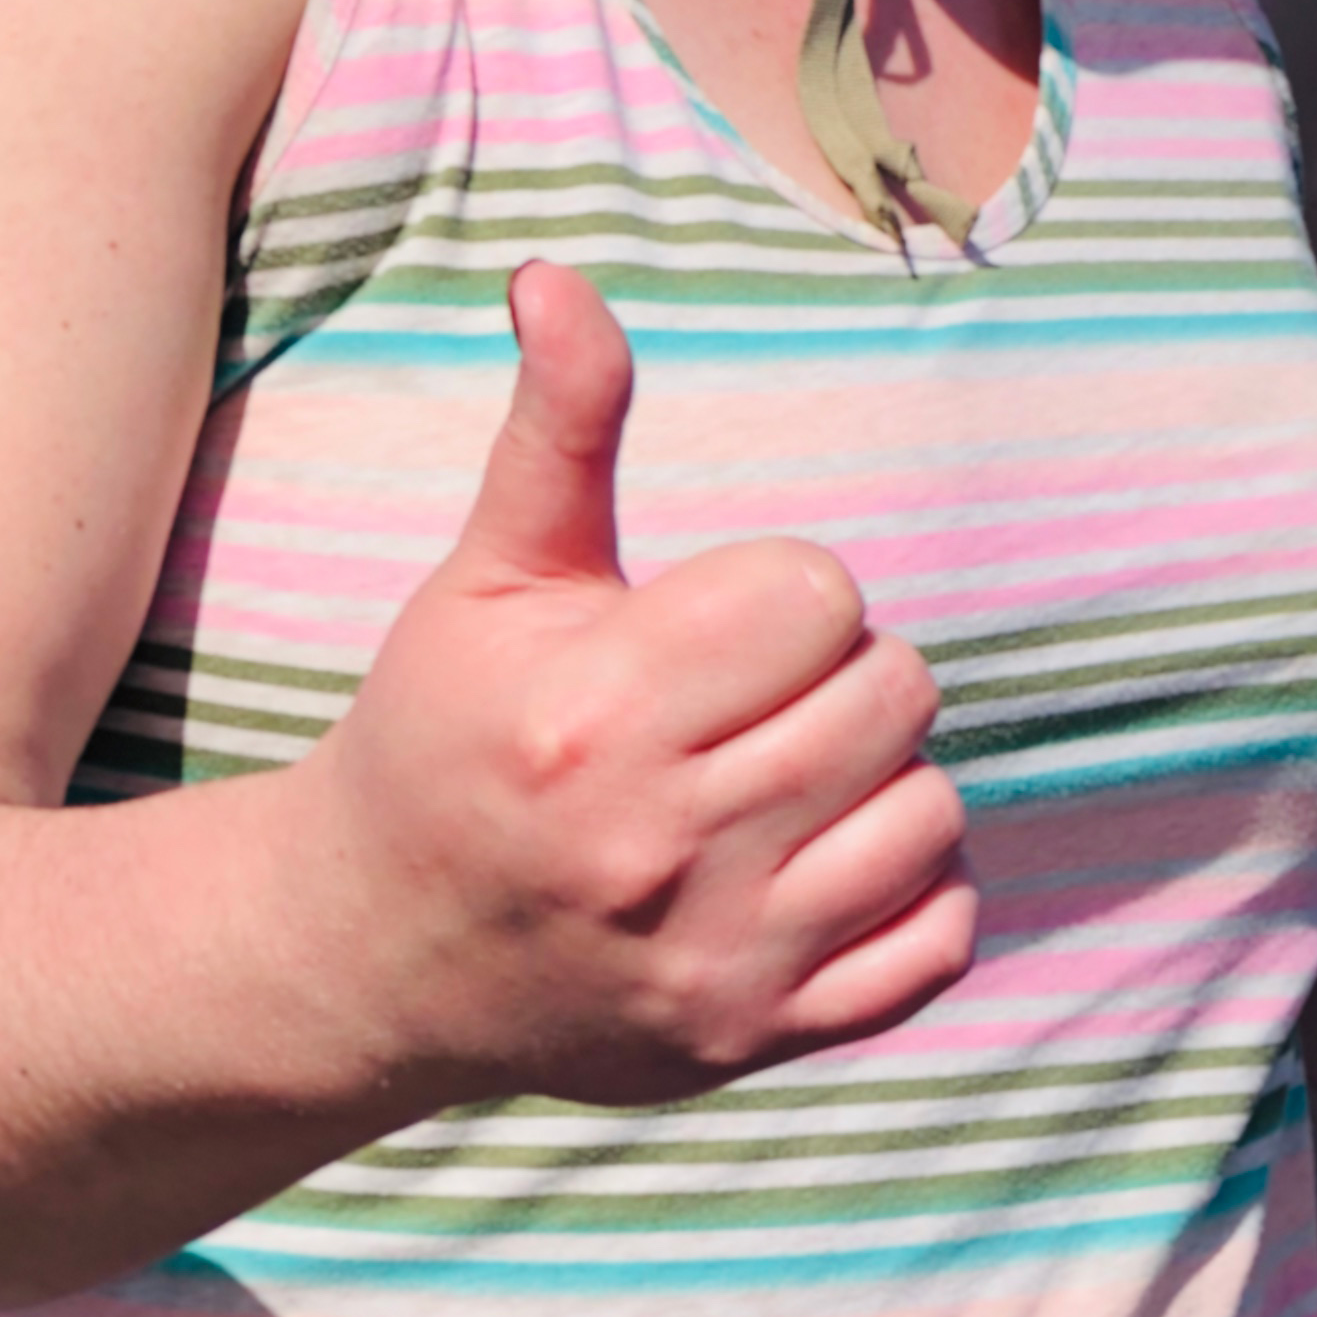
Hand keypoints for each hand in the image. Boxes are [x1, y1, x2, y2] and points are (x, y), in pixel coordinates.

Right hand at [303, 261, 974, 1099]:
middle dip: (839, 674)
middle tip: (753, 703)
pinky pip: (941, 941)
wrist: (374, 952)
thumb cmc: (445, 734)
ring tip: (784, 782)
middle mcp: (658, 848)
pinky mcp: (757, 1041)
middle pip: (893, 692)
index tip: (712, 629)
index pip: (821, 595)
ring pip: (931, 809)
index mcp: (595, 716)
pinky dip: (915, 893)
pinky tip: (827, 865)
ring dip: (881, 780)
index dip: (783, 594)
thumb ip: (557, 428)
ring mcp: (716, 961)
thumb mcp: (490, 575)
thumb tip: (559, 275)